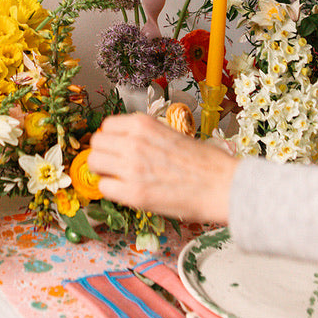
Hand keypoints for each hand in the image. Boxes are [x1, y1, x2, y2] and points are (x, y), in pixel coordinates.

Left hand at [88, 112, 237, 223]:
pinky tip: (127, 192)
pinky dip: (112, 191)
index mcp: (143, 124)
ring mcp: (131, 167)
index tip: (116, 148)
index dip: (110, 139)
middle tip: (114, 166)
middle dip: (103, 154)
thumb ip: (144, 137)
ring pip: (94, 164)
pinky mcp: (133, 193)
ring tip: (119, 179)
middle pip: (96, 144)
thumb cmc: (204, 163)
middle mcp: (133, 142)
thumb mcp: (170, 134)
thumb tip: (122, 144)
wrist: (223, 186)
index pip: (107, 126)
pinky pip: (104, 188)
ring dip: (104, 172)